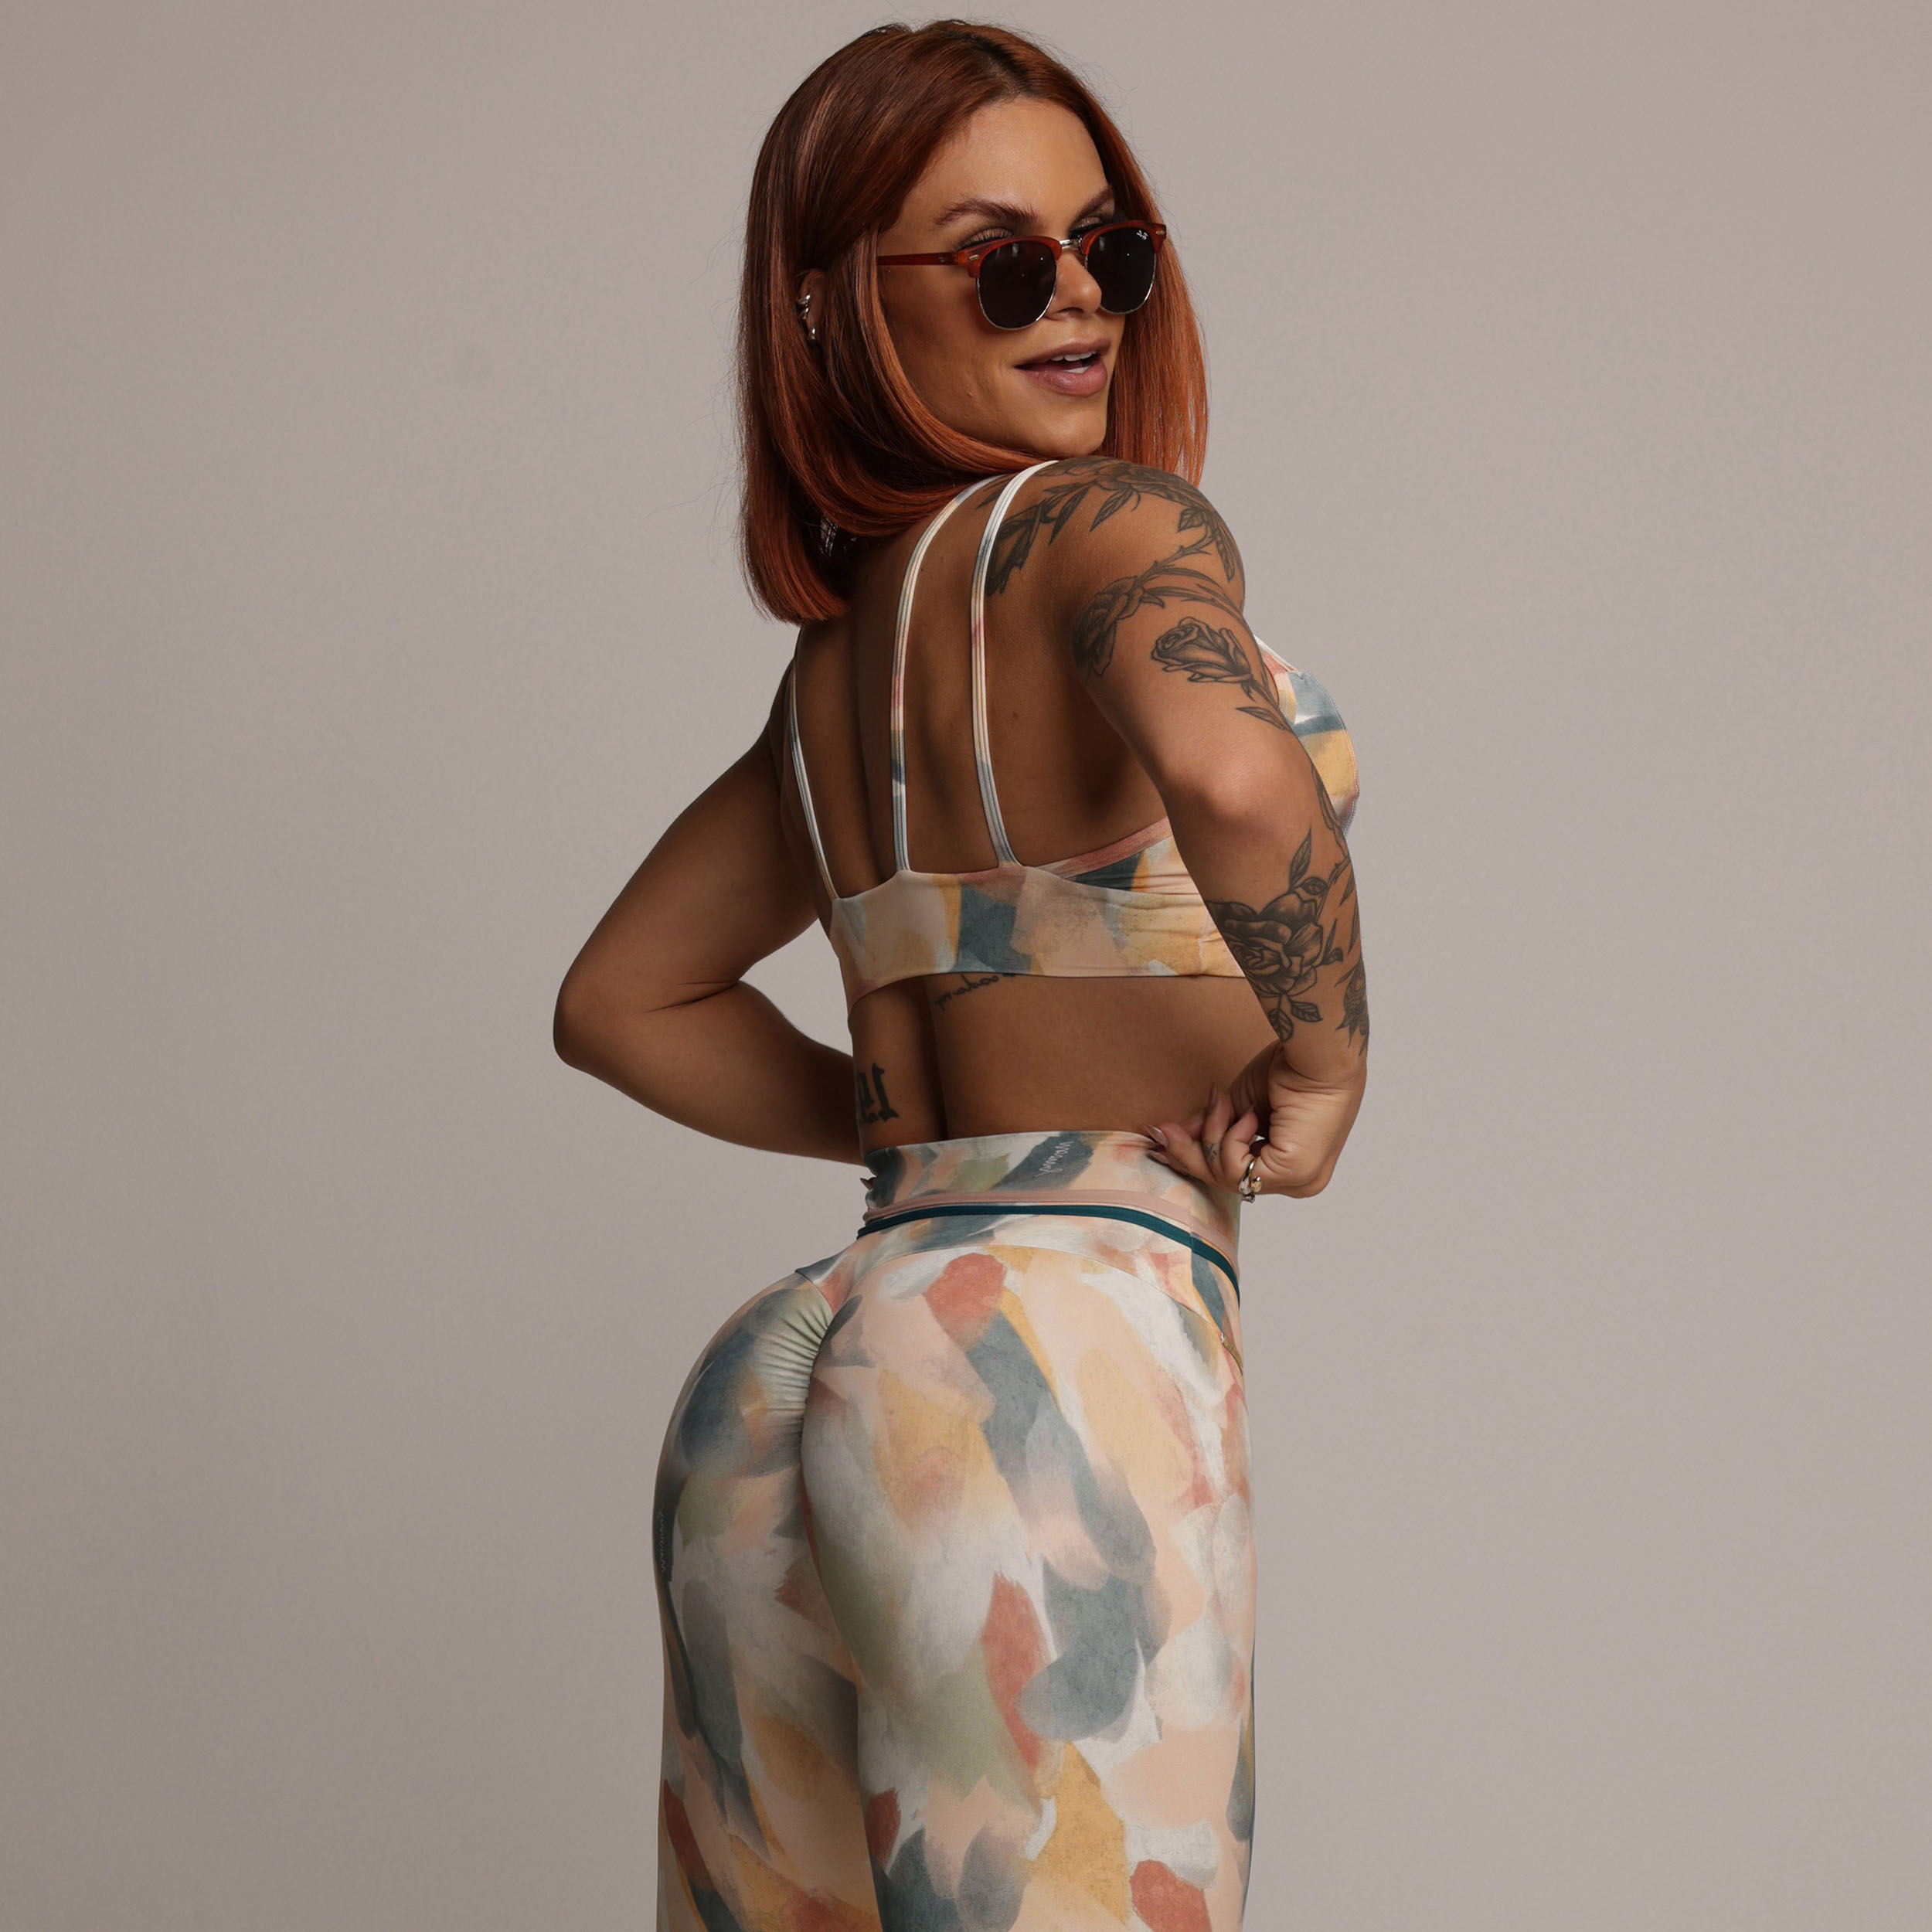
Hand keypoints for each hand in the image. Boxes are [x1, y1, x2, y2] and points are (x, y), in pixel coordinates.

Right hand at [1144, 1040, 1365, 1199]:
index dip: (1197, 1158)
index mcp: (1294, 1167)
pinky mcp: (1293, 1173)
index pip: (1237, 1174)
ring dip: (1215, 1134)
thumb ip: (1211, 1126)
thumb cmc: (1293, 1069)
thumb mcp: (1240, 1104)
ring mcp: (1299, 1181)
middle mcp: (1299, 1182)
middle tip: (1164, 1131)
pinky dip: (1232, 1136)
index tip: (1163, 1139)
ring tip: (1225, 1103)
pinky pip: (1236, 1167)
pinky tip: (1251, 1114)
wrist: (1319, 1055)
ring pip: (1227, 1176)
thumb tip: (1170, 1137)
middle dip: (1191, 1153)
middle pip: (1226, 1182)